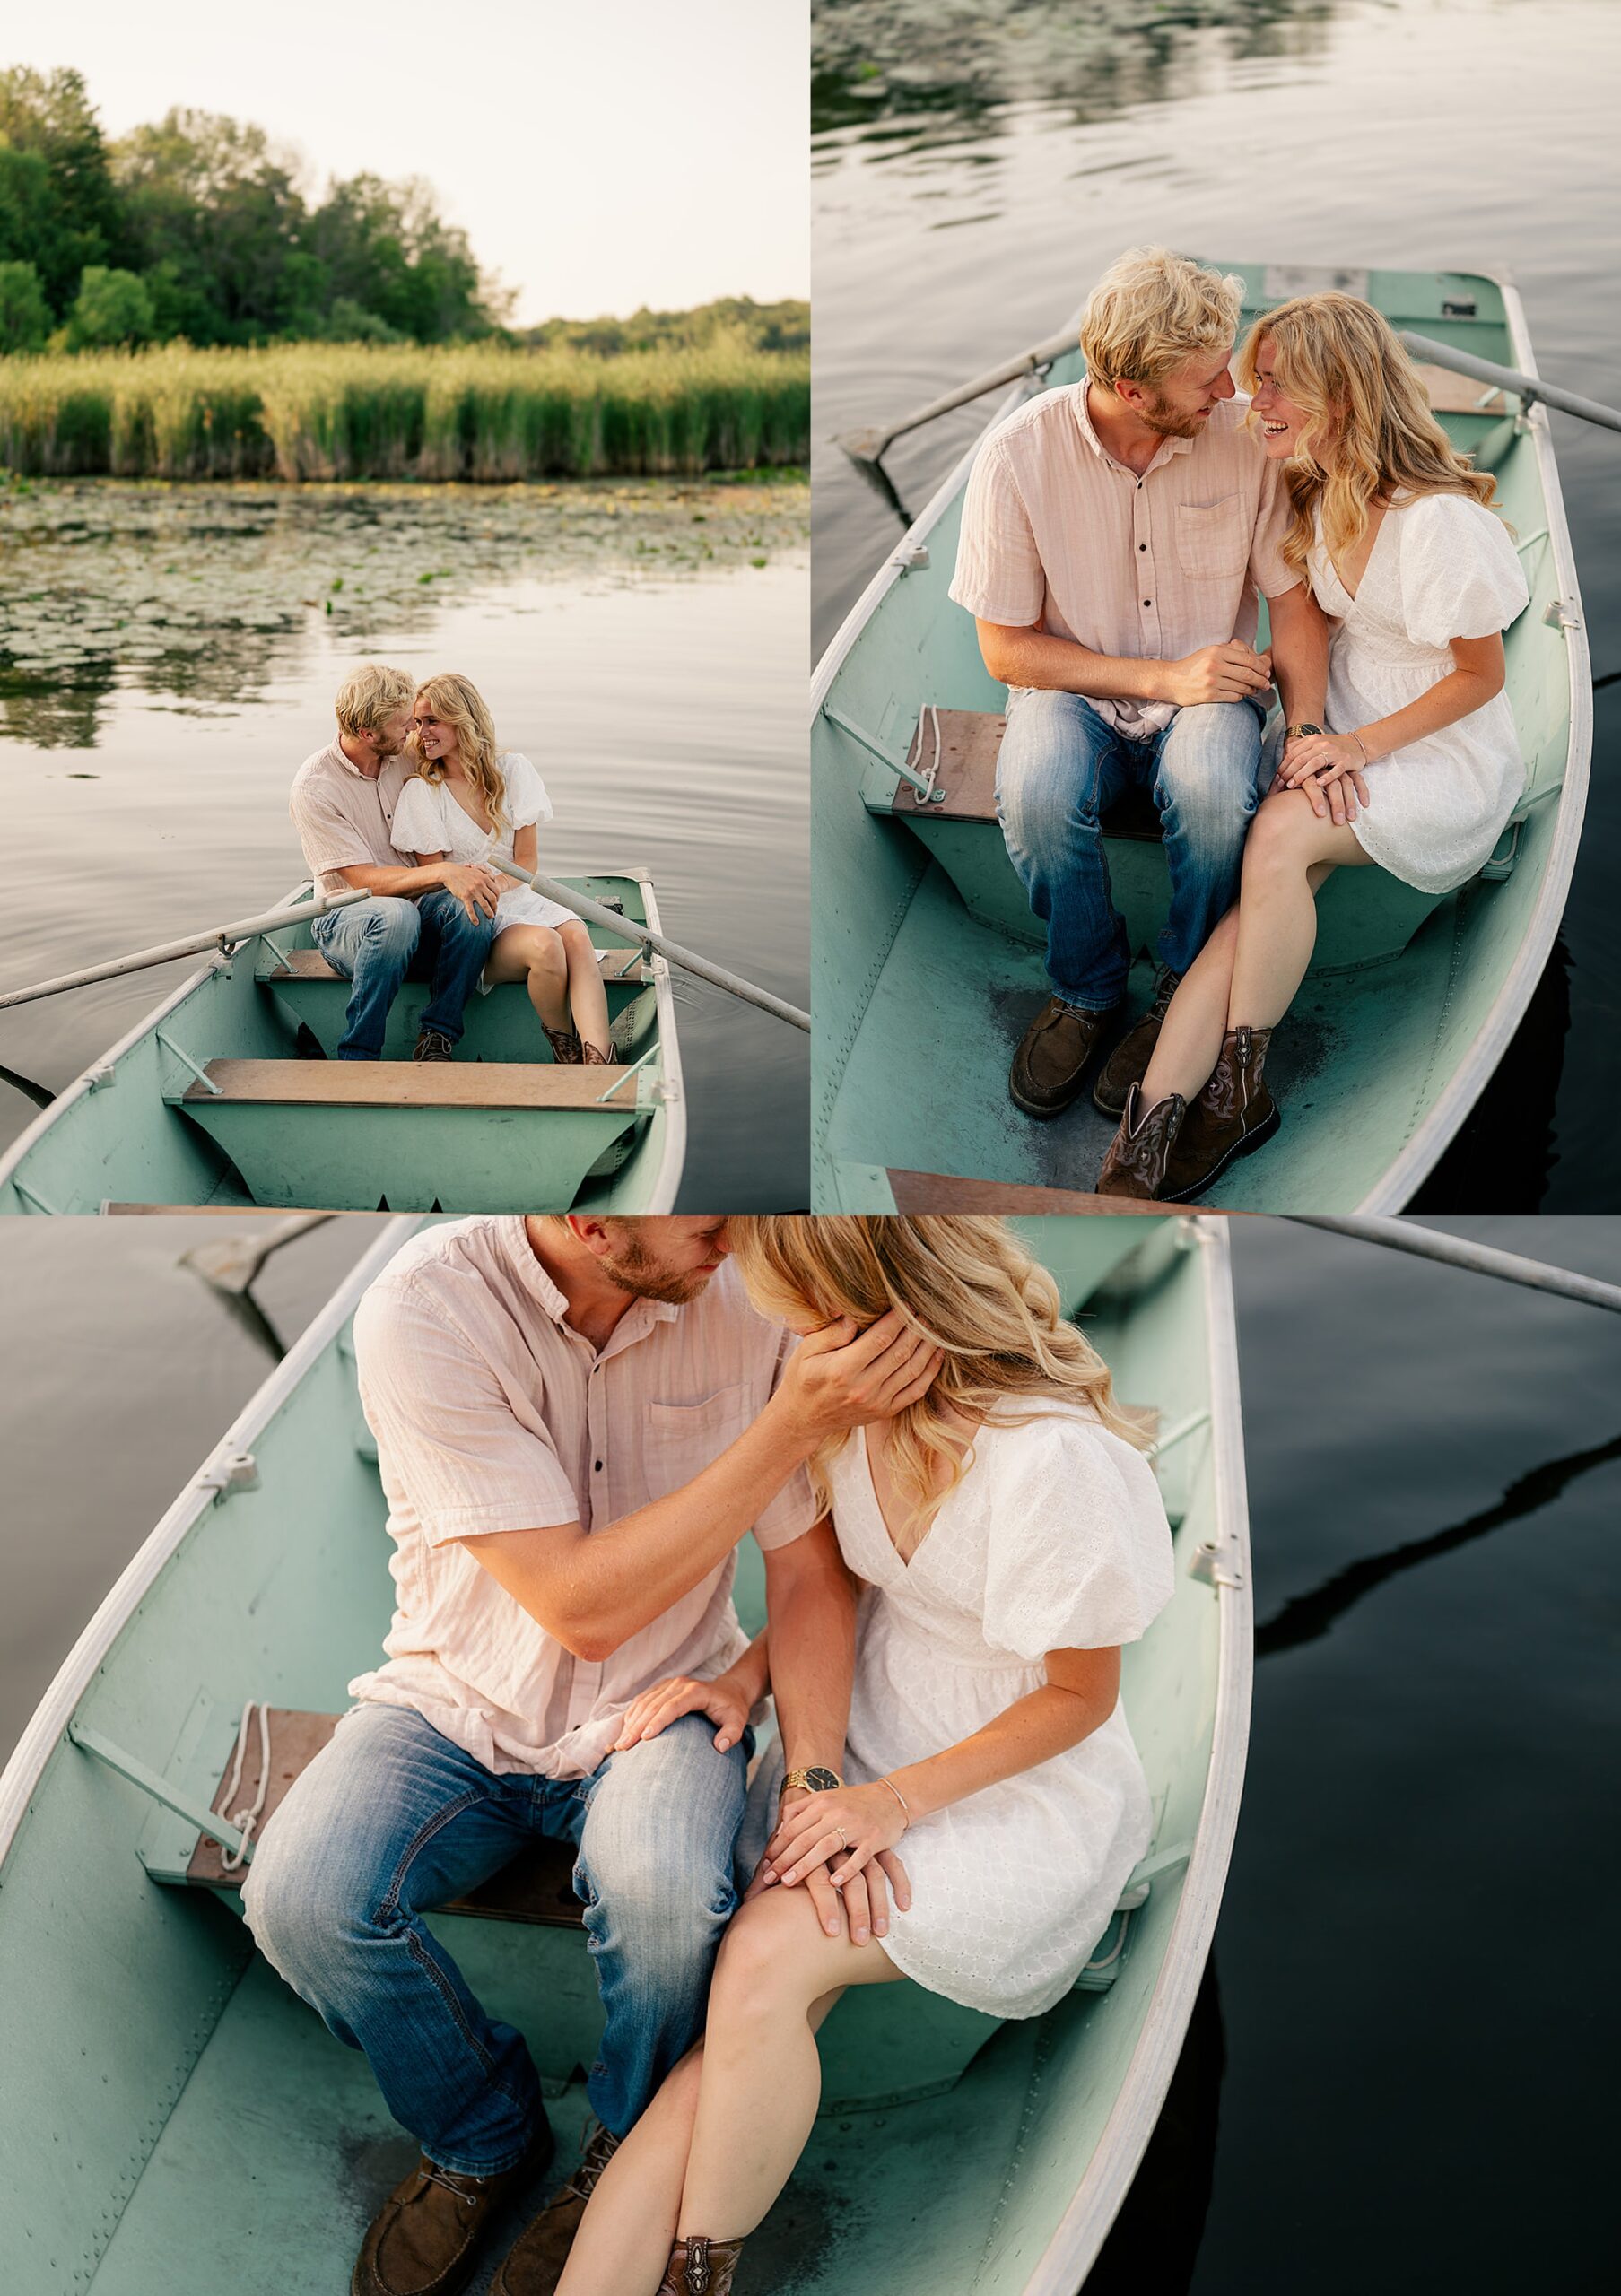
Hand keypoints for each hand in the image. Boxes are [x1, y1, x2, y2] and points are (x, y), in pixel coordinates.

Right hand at [437, 861, 502, 920]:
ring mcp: (473, 891)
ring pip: (485, 905)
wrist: (449, 873)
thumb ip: (485, 874)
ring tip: (490, 917)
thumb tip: (493, 878)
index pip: (496, 891)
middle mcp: (481, 885)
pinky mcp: (465, 896)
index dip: (498, 898)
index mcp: (484, 878)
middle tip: (494, 912)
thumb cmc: (462, 872)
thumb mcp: (476, 870)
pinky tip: (476, 923)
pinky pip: (471, 910)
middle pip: (493, 899)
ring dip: (489, 913)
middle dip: (495, 907)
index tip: (496, 902)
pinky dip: (474, 917)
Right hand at [611, 1670, 751, 1753]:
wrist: (728, 1691)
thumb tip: (720, 1747)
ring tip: (620, 1743)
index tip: (645, 1738)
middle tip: (624, 1746)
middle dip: (637, 1726)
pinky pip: (642, 1700)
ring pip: (644, 1701)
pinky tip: (625, 1730)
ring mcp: (669, 1684)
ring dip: (631, 1722)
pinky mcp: (661, 1688)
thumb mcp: (738, 1721)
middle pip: (653, 1704)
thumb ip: (732, 1734)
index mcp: (696, 1691)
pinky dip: (632, 1714)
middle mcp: (679, 1684)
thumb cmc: (731, 1709)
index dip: (658, 1721)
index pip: (673, 1706)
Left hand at [749, 1789, 913, 1942]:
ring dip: (805, 1866)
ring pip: (826, 1847)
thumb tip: (778, 1831)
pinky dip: (846, 1869)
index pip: (793, 1827)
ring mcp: (855, 1825)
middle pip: (804, 1838)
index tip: (764, 1865)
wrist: (891, 1797)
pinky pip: (859, 1856)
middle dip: (784, 1860)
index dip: (777, 1847)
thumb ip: (801, 1811)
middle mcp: (836, 1812)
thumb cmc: (853, 1803)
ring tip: (788, 1883)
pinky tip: (833, 1883)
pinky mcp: (874, 1837)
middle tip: (768, 1879)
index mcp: (821, 1803)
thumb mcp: (826, 1799)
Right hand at [774, 1310, 941, 1443]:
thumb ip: (831, 1333)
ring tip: (934, 1327)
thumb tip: (854, 1317)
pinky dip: (930, 1371)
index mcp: (842, 1370)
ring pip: (913, 1370)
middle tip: (925, 1310)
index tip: (907, 1303)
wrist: (803, 1418)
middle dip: (916, 1328)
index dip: (898, 1319)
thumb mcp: (806, 1350)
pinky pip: (916, 1391)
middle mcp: (863, 1388)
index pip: (880, 1339)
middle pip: (901, 1352)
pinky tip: (937, 1354)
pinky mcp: (885, 1411)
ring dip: (928, 1346)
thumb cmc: (803, 1378)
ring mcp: (877, 1403)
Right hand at [1165, 641, 1273, 707]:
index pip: (1247, 660)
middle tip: (1267, 685)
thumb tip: (1254, 657)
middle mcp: (1215, 665)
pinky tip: (1240, 695)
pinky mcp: (1209, 696)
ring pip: (1242, 687)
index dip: (1260, 667)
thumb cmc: (1193, 666)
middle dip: (1261, 681)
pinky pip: (1233, 697)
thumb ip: (1229, 652)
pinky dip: (1240, 697)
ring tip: (1254, 691)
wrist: (1171, 680)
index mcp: (1217, 651)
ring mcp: (1212, 682)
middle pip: (1247, 674)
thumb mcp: (1209, 652)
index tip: (1266, 673)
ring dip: (1251, 690)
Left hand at [1278, 730, 1370, 824]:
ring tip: (1292, 786)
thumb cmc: (1333, 748)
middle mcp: (1322, 744)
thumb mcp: (1315, 745)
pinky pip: (1336, 770)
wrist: (1357, 744)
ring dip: (1301, 776)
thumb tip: (1281, 765)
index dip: (1283, 767)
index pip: (1292, 753)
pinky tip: (1318, 785)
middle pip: (1301, 759)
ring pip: (1315, 763)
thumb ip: (1300, 751)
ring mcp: (1335, 752)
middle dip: (1288, 773)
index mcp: (1312, 740)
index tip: (1275, 779)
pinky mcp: (1346, 760)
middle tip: (1280, 786)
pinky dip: (1327, 777)